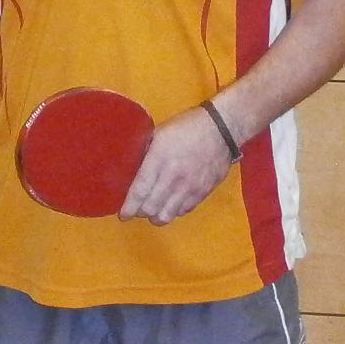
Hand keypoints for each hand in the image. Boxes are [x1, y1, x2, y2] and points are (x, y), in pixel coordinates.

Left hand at [118, 105, 234, 225]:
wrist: (221, 129)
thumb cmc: (186, 127)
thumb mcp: (159, 133)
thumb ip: (146, 153)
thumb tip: (132, 171)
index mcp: (159, 159)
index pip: (139, 191)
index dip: (129, 207)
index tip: (123, 214)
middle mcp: (173, 177)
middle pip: (151, 208)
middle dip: (140, 212)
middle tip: (137, 209)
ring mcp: (189, 187)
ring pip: (167, 215)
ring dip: (157, 216)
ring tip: (153, 211)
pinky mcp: (203, 192)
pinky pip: (183, 211)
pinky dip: (174, 211)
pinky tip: (170, 204)